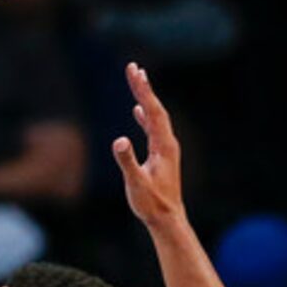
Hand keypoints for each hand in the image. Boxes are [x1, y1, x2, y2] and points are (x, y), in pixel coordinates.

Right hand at [111, 62, 185, 229]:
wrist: (167, 218)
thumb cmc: (151, 203)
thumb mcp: (136, 183)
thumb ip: (127, 161)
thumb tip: (118, 140)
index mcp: (164, 145)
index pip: (153, 111)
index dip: (143, 91)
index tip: (134, 72)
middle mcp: (167, 143)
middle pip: (156, 109)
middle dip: (144, 88)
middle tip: (133, 68)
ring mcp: (165, 148)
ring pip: (155, 117)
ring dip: (145, 98)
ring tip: (137, 81)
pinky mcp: (160, 154)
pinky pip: (152, 128)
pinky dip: (145, 115)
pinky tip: (138, 110)